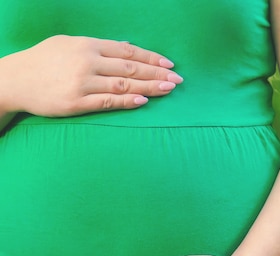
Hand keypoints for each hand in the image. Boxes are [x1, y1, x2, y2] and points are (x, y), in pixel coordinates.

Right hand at [0, 35, 182, 116]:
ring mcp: (82, 82)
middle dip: (157, 73)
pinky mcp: (76, 102)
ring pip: (123, 84)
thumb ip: (98, 46)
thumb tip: (127, 46)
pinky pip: (107, 102)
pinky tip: (143, 101)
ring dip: (149, 86)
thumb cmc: (43, 61)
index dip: (151, 57)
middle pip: (130, 67)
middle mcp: (87, 62)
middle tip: (178, 80)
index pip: (127, 51)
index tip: (169, 64)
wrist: (14, 80)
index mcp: (87, 45)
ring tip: (169, 89)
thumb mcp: (68, 44)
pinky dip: (126, 100)